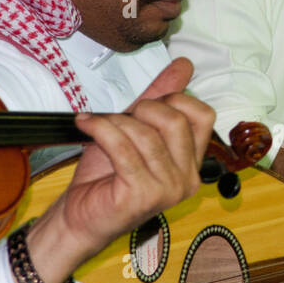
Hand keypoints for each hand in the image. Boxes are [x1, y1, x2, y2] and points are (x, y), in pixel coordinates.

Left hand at [29, 58, 214, 281]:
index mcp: (192, 163)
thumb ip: (159, 99)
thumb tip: (183, 65)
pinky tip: (87, 126)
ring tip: (97, 124)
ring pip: (147, 134)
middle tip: (121, 115)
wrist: (79, 217)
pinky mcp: (142, 195)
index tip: (147, 104)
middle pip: (176, 121)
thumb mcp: (135, 130)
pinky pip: (123, 148)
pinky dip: (101, 130)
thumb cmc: (106, 177)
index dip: (175, 100)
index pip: (204, 116)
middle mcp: (187, 179)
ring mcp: (168, 190)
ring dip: (116, 121)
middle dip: (144, 108)